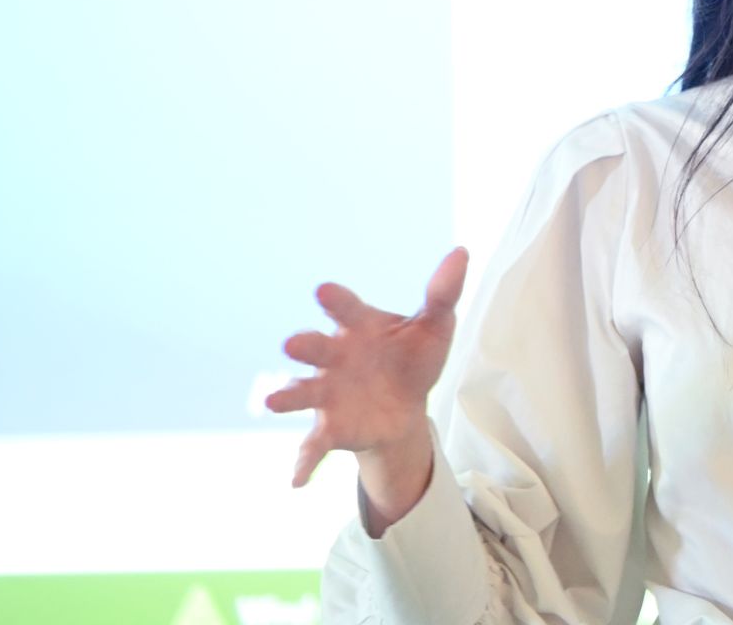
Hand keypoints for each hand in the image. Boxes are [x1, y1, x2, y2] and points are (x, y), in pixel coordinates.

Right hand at [266, 247, 468, 488]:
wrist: (407, 405)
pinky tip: (296, 481)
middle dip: (304, 346)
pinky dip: (304, 462)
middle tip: (293, 344)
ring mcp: (329, 394)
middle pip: (315, 349)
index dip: (336, 300)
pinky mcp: (332, 427)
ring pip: (303, 393)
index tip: (324, 292)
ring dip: (287, 395)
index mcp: (358, 327)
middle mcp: (335, 357)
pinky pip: (314, 446)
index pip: (346, 309)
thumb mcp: (435, 326)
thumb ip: (442, 293)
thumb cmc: (412, 357)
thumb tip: (461, 251)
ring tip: (271, 401)